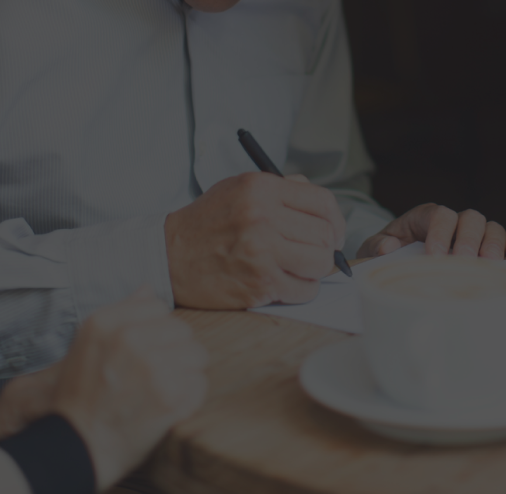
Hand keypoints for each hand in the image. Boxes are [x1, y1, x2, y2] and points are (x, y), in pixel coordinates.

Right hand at [0, 289, 208, 491]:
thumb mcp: (88, 345)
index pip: (159, 308)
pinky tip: (167, 407)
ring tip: (161, 391)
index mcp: (106, 322)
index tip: (146, 351)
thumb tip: (148, 288)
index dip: (157, 331)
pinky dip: (190, 398)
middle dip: (175, 352)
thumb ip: (122, 313)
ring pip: (197, 356)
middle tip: (154, 376)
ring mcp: (152, 367)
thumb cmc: (81, 398)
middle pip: (183, 331)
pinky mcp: (170, 396)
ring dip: (186, 374)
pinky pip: (200, 384)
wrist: (75, 447)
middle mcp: (129, 339)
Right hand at [165, 172, 345, 308]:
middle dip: (327, 248)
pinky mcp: (259, 284)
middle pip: (325, 236)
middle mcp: (263, 218)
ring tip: (299, 268)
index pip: (323, 202)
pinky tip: (286, 283)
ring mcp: (262, 253)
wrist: (169, 255)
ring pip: (320, 264)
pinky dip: (302, 290)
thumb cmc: (208, 222)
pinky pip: (304, 291)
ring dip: (316, 270)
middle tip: (314, 253)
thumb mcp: (240, 188)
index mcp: (262, 189)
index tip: (334, 232)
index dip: (336, 220)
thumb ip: (283, 189)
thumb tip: (323, 206)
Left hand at [357, 204, 505, 258]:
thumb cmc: (388, 252)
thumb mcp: (374, 248)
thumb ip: (377, 246)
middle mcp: (453, 221)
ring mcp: (470, 234)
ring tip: (490, 263)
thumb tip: (388, 246)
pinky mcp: (483, 248)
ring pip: (489, 227)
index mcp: (426, 216)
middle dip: (468, 239)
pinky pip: (503, 241)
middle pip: (470, 218)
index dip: (440, 232)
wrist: (398, 262)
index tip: (435, 255)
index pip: (439, 215)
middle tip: (464, 261)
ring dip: (492, 243)